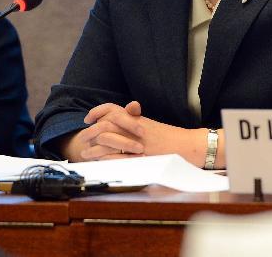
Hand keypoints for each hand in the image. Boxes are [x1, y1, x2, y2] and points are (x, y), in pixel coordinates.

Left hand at [69, 101, 210, 165]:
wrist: (189, 146)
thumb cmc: (171, 137)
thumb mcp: (151, 125)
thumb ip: (136, 120)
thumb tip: (123, 117)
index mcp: (137, 118)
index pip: (112, 109)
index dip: (97, 111)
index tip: (87, 118)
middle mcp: (135, 127)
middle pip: (106, 124)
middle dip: (91, 131)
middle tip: (83, 137)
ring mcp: (138, 142)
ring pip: (108, 141)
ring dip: (94, 148)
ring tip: (85, 154)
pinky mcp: (141, 156)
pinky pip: (119, 157)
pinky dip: (107, 159)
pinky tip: (99, 163)